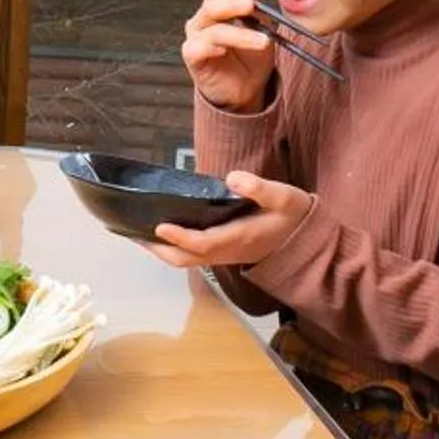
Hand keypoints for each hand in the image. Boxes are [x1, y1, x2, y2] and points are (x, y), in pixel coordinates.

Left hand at [149, 172, 312, 268]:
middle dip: (157, 248)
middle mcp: (226, 251)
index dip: (179, 236)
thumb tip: (234, 178)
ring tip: (136, 232)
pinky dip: (171, 247)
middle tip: (131, 231)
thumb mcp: (285, 198)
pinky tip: (159, 233)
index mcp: (239, 238)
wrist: (306, 241)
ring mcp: (223, 255)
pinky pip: (191, 256)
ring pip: (185, 260)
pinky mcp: (222, 253)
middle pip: (184, 258)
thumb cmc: (293, 216)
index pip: (202, 243)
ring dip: (160, 249)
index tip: (158, 224)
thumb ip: (261, 188)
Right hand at [182, 0, 277, 111]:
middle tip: (252, 7)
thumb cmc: (251, 56)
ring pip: (214, 29)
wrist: (245, 87)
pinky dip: (217, 47)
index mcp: (217, 7)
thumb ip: (258, 10)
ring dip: (241, 34)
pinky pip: (201, 47)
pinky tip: (226, 51)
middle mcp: (202, 19)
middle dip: (234, 3)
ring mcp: (195, 37)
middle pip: (212, 4)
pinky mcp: (192, 56)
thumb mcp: (262, 28)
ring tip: (264, 42)